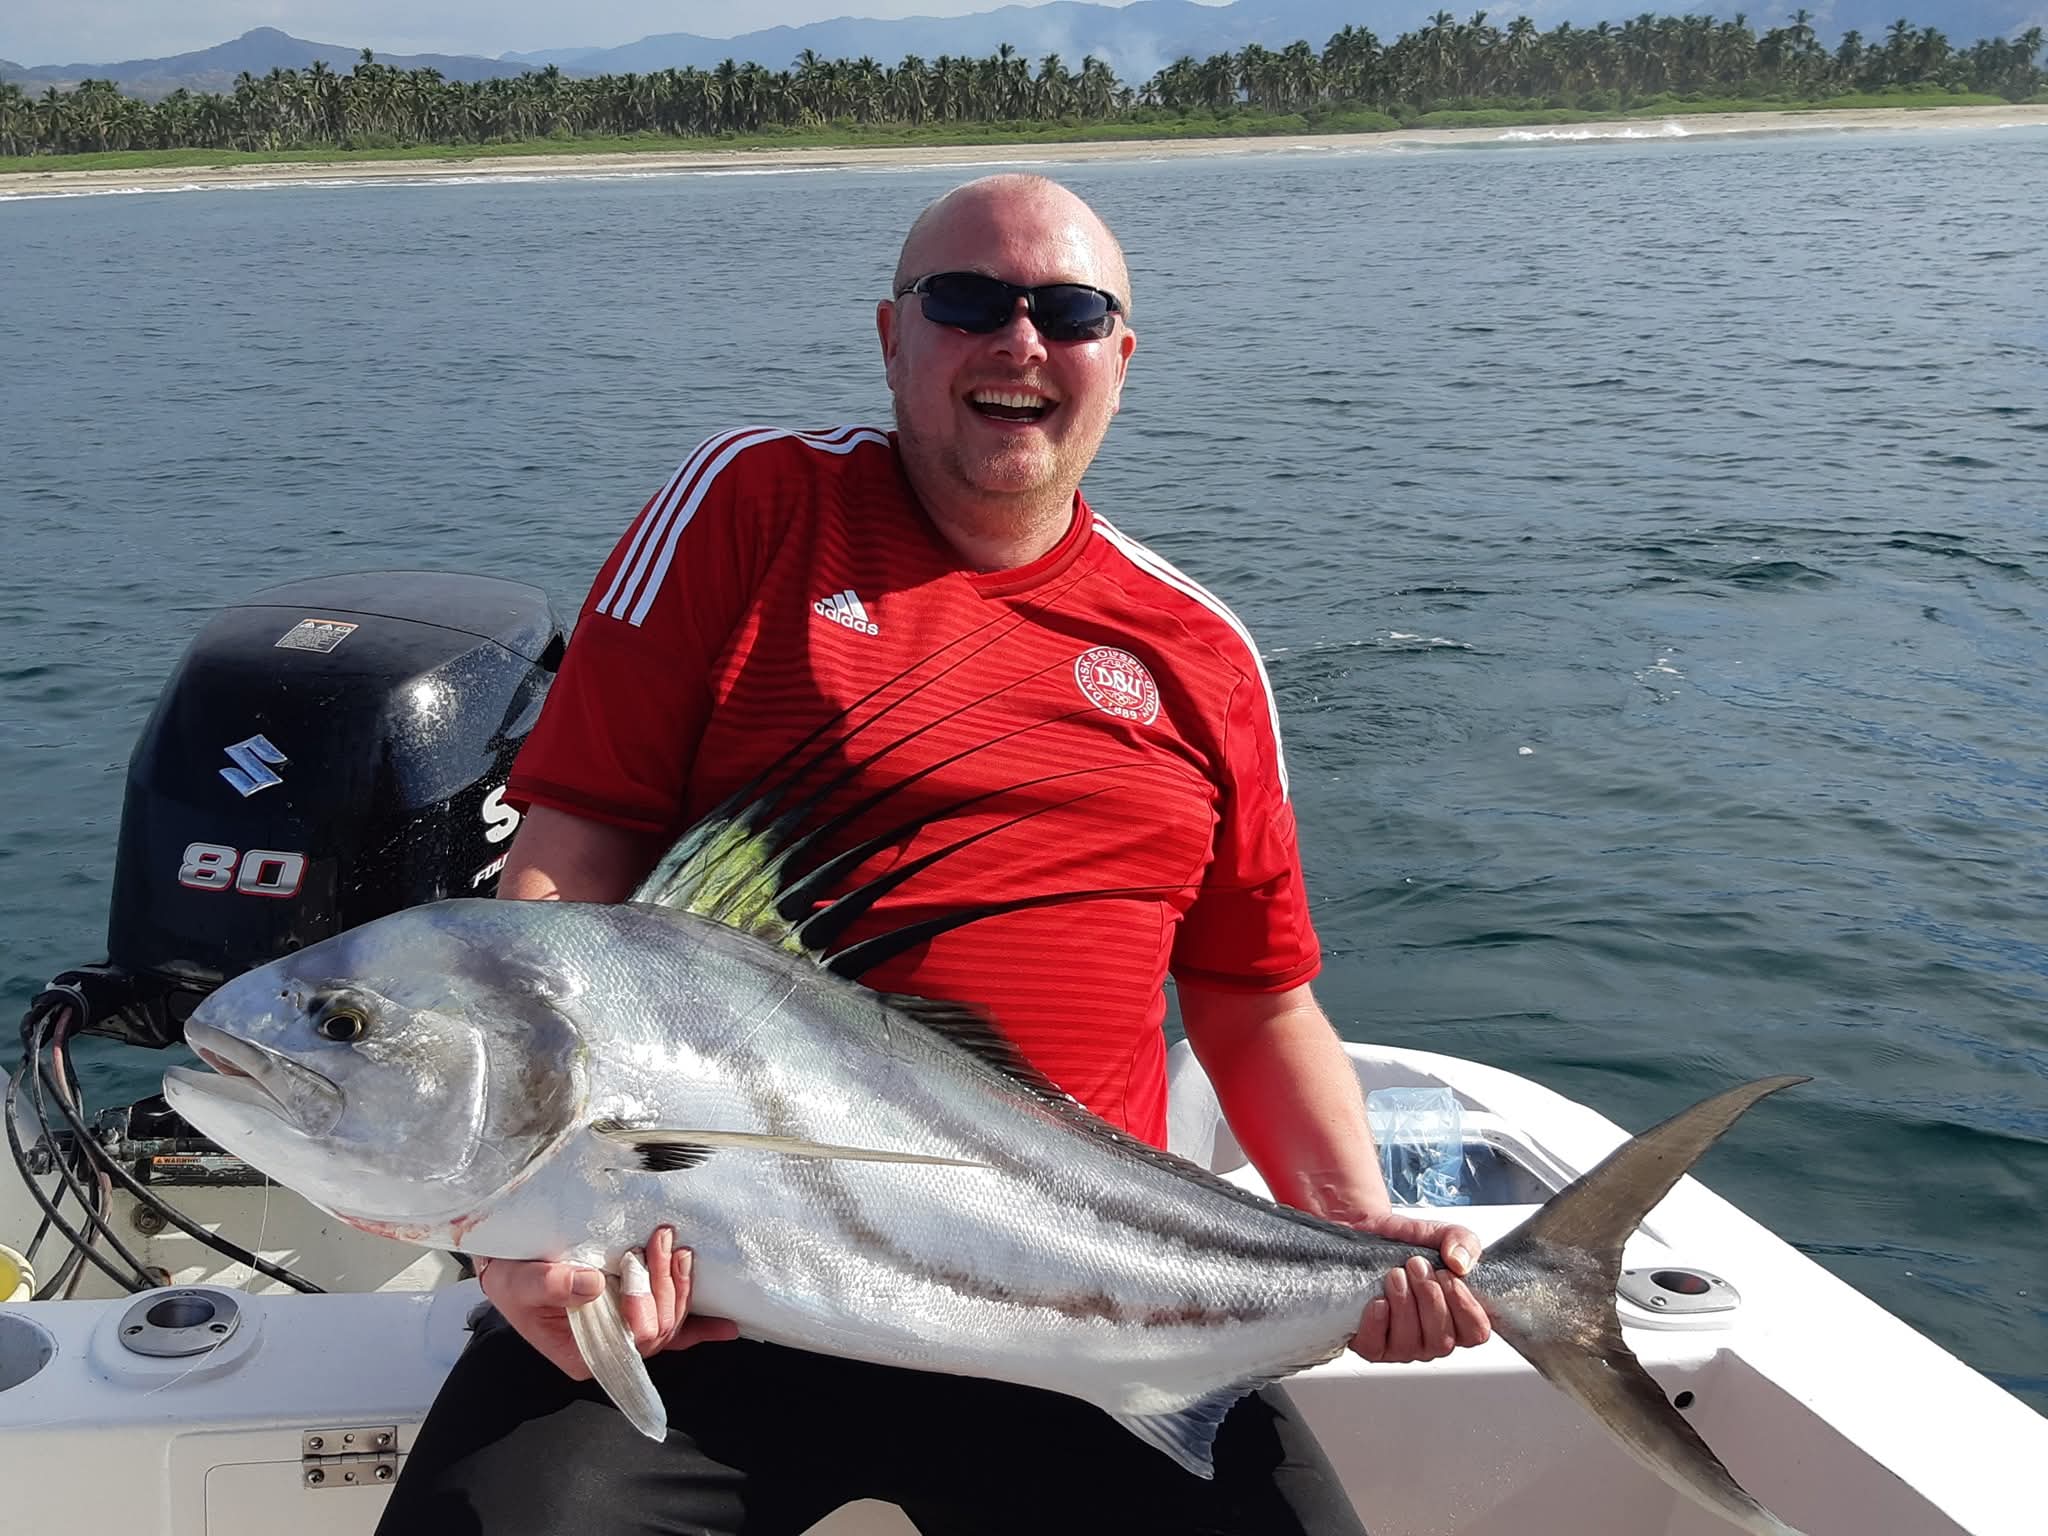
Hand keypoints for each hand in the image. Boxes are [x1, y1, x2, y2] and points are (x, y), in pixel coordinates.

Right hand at [477, 1226, 738, 1378]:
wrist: (511, 1267)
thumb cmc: (510, 1279)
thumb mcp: (518, 1281)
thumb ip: (551, 1284)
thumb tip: (592, 1285)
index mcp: (584, 1354)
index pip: (631, 1340)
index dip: (643, 1304)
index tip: (633, 1260)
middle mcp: (612, 1350)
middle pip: (659, 1330)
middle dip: (666, 1285)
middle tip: (660, 1238)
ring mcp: (626, 1334)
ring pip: (671, 1322)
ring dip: (680, 1284)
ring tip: (676, 1246)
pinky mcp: (635, 1316)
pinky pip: (675, 1329)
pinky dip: (701, 1327)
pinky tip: (727, 1328)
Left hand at [1348, 1214, 1490, 1363]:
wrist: (1363, 1232)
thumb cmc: (1405, 1243)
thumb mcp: (1438, 1233)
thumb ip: (1461, 1241)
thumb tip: (1461, 1264)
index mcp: (1456, 1317)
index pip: (1476, 1332)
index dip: (1465, 1307)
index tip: (1447, 1275)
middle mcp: (1431, 1338)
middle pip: (1443, 1340)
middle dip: (1429, 1298)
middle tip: (1416, 1264)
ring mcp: (1401, 1346)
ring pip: (1410, 1345)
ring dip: (1404, 1305)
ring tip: (1395, 1274)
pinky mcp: (1371, 1345)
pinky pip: (1376, 1348)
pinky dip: (1377, 1324)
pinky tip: (1378, 1301)